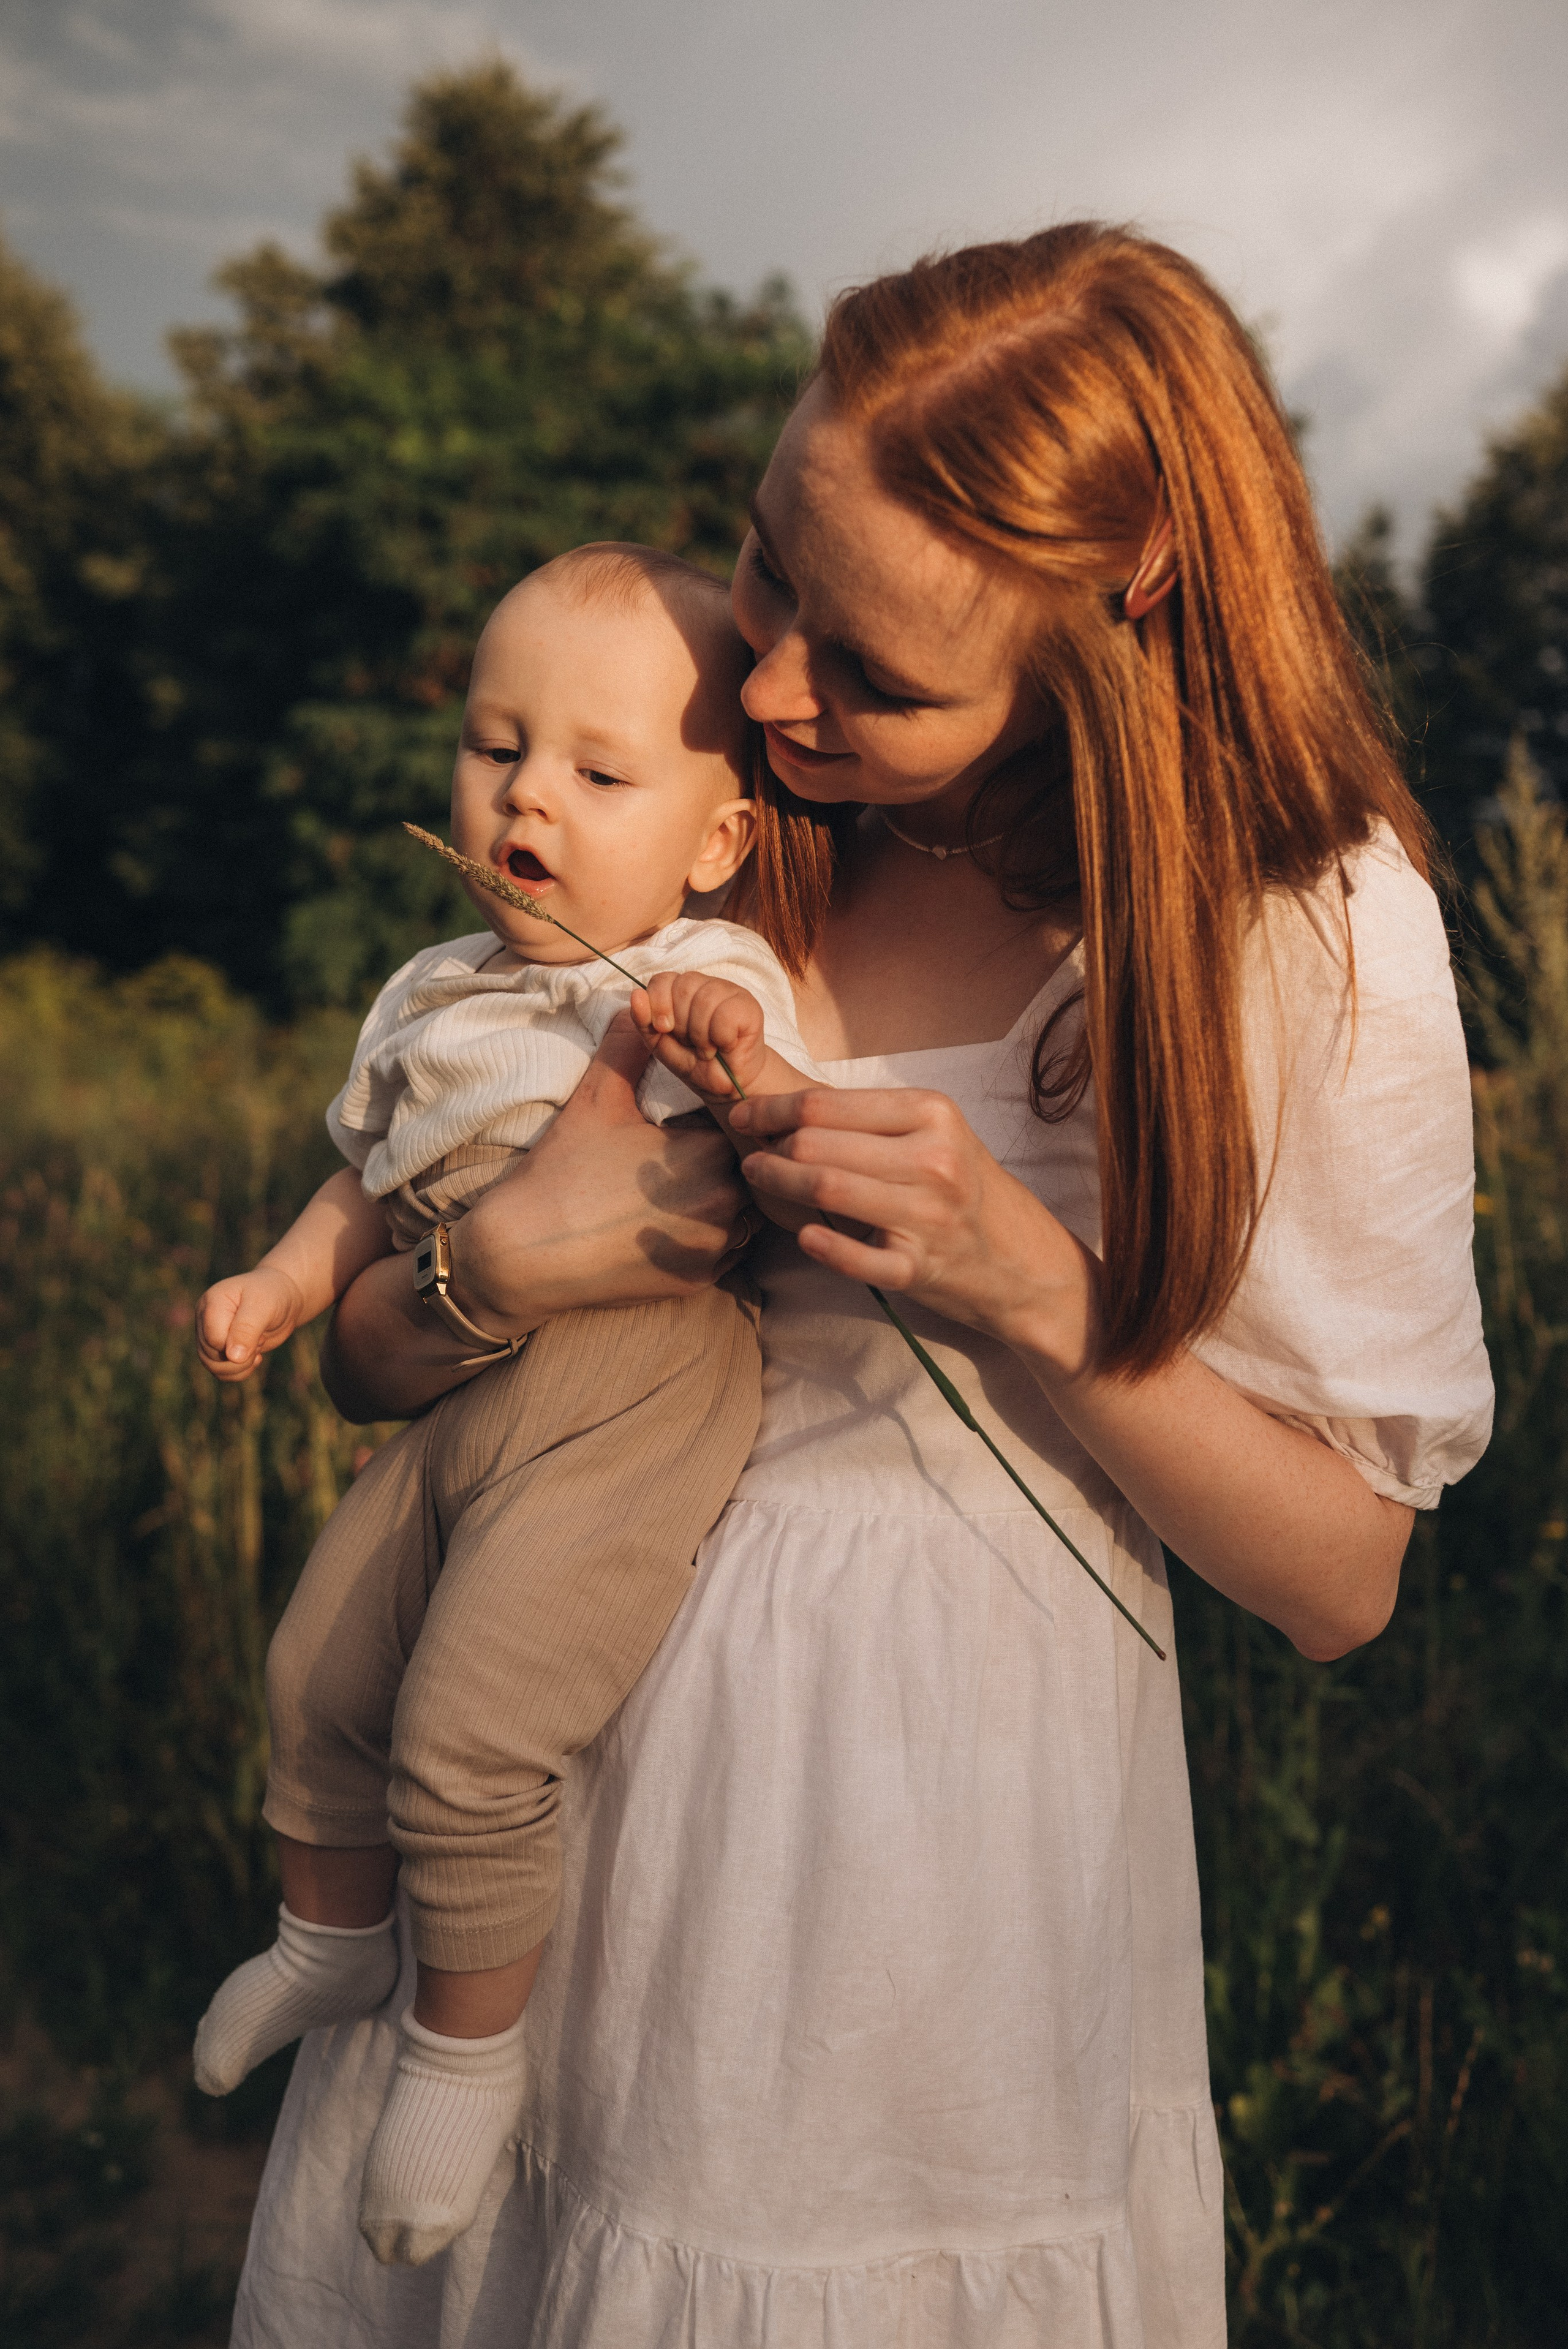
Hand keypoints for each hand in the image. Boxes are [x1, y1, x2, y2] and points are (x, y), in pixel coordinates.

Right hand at [195, 1264, 303, 1381]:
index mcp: (211, 1303)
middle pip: (210, 1355)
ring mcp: (210, 1333)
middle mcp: (205, 1318)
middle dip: (240, 1358)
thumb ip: (247, 1329)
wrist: (283, 1297)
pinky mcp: (220, 1346)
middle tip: (260, 1340)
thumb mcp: (264, 1306)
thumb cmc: (273, 1295)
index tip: (258, 1334)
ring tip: (257, 1349)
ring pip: (212, 1366)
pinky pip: (220, 1371)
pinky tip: (255, 1357)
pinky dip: (239, 1371)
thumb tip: (233, 1358)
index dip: (237, 1345)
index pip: (213, 1339)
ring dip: (239, 1367)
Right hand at [321, 1014, 753, 1422]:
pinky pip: (728, 1250)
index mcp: (708, 1152)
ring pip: (746, 1210)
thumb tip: (640, 1002)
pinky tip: (681, 1218)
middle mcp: (725, 1202)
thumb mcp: (596, 1099)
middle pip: (748, 1167)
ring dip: (728, 1195)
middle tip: (689, 1149)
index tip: (693, 1115)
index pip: (740, 1122)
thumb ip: (627, 1047)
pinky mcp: (700, 1280)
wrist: (523, 1254)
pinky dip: (713, 1233)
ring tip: (688, 1183)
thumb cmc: (561, 1171)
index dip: (721, 1114)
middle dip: (727, 1155)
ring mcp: (715, 1247)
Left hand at [630, 972, 768, 1100]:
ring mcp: (730, 992)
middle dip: (683, 1024)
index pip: (662, 979)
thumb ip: (644, 1020)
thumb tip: (636, 994)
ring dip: (702, 1034)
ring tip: (708, 1048)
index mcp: (682, 989)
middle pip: (684, 986)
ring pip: (706, 999)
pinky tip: (726, 1045)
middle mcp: (706, 984)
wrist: (725, 1085)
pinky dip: (721, 1037)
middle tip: (692, 1043)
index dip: (660, 1004)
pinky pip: (727, 1014)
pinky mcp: (750, 1006)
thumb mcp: (660, 1043)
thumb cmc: (694, 1061)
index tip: (665, 1029)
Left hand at [729, 1085, 1098, 1375]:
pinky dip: (819, 1243)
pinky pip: (850, 1255)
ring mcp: (927, 1217)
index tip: (745, 1115)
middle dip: (769, 1147)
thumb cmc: (964, 1187)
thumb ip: (873, 1121)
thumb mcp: (936, 1135)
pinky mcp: (917, 1268)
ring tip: (760, 1178)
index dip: (772, 1109)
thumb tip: (787, 1109)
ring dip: (778, 1184)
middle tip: (749, 1152)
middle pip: (817, 1144)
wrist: (1022, 1259)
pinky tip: (803, 1233)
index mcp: (933, 1114)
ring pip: (825, 1190)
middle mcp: (933, 1161)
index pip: (827, 1105)